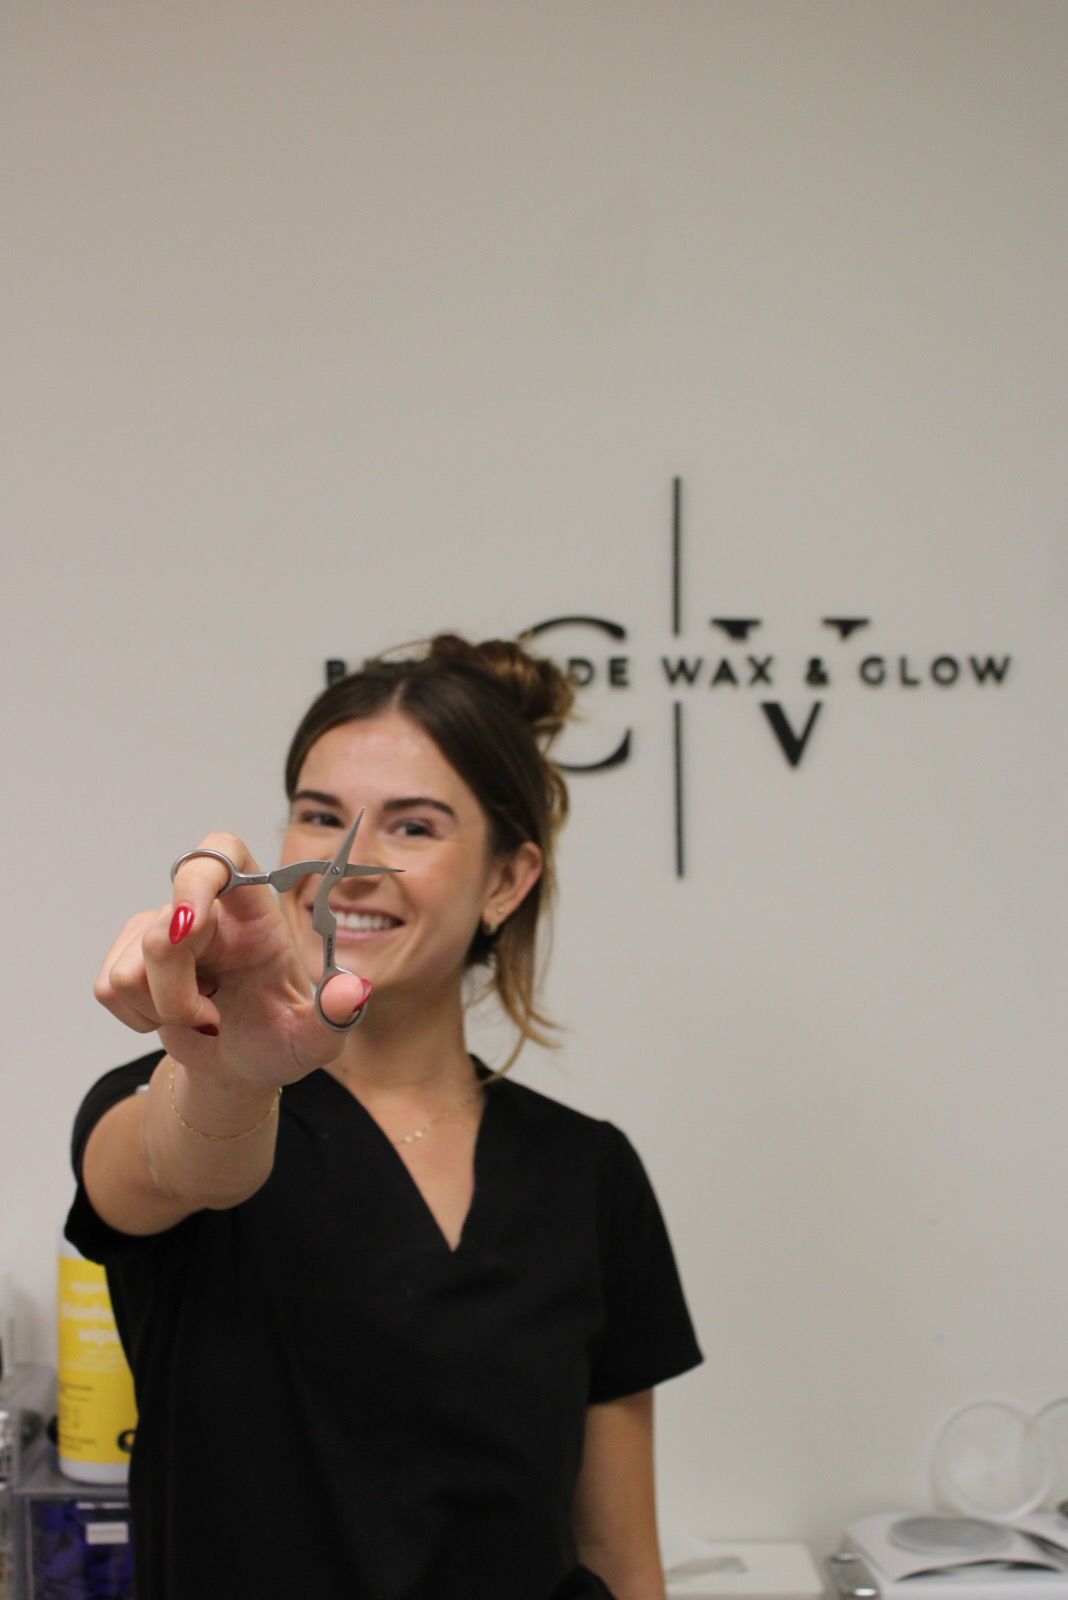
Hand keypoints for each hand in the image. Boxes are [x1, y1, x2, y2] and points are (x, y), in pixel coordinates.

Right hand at [93, 832, 371, 1088]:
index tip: (191, 922)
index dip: (200, 874)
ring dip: (163, 1010)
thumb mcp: (317, 1038)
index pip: (223, 853)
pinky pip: (109, 986)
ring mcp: (161, 930)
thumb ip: (335, 1015)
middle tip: (209, 1016)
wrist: (238, 1069)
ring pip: (133, 967)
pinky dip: (138, 1018)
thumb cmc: (279, 1042)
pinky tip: (168, 1018)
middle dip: (179, 988)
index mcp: (254, 911)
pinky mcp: (126, 958)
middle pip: (167, 925)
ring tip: (200, 1018)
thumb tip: (353, 990)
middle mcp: (209, 912)